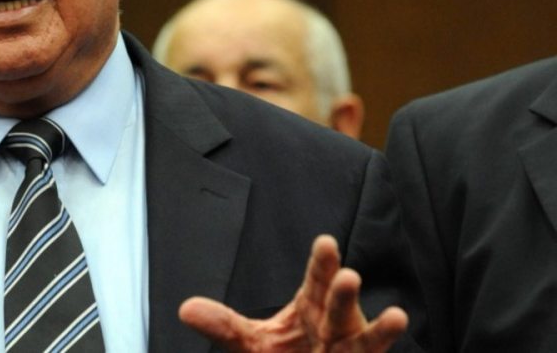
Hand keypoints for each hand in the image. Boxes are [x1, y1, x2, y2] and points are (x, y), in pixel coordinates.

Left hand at [179, 235, 407, 351]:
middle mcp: (333, 325)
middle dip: (342, 293)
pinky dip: (380, 347)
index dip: (321, 264)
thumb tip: (186, 309)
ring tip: (397, 318)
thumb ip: (223, 325)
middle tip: (348, 275)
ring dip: (377, 332)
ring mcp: (347, 350)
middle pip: (338, 307)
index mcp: (311, 307)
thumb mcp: (250, 342)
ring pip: (362, 341)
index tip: (326, 243)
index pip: (315, 282)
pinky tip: (398, 332)